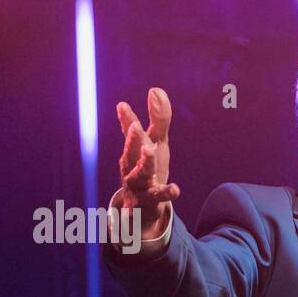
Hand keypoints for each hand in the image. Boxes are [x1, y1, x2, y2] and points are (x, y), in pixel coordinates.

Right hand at [114, 87, 179, 240]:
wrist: (141, 207)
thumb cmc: (149, 168)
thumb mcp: (156, 144)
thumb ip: (158, 119)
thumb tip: (156, 89)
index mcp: (134, 150)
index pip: (131, 133)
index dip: (127, 120)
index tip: (122, 105)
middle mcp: (131, 166)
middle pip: (131, 152)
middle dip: (133, 139)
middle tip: (135, 126)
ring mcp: (137, 185)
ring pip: (139, 174)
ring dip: (144, 162)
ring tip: (150, 150)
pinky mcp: (146, 203)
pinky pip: (155, 198)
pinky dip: (164, 194)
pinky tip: (175, 190)